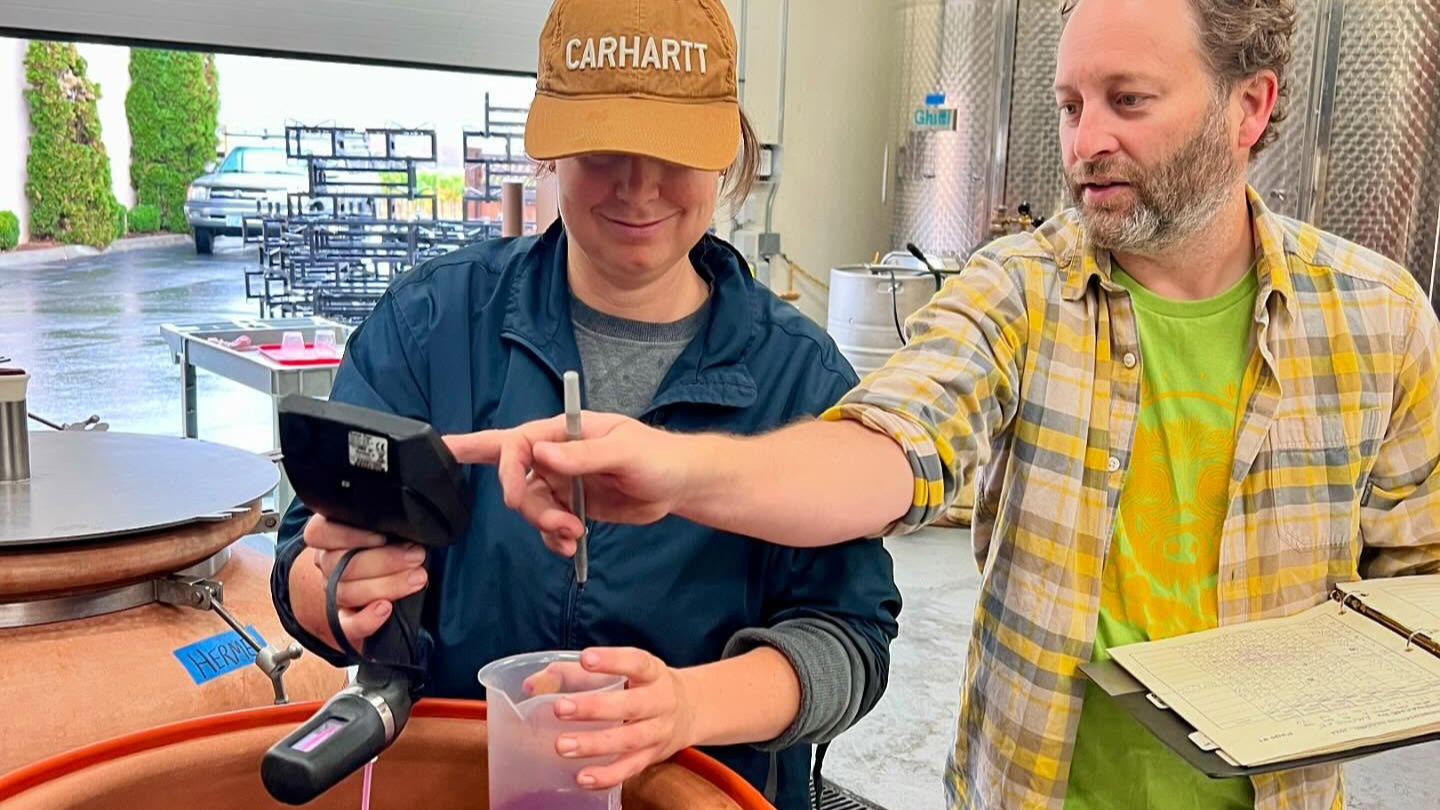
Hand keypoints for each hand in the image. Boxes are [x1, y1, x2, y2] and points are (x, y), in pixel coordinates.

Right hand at [302, 514, 427, 650]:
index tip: (382, 537)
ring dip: (387, 585)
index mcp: (328, 537)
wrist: (382, 587)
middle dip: (385, 560)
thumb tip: (407, 530)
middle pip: (339, 563)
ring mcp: (332, 594)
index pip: (318, 533)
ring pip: (345, 592)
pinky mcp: (344, 622)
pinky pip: (346, 626)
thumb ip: (386, 526)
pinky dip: (367, 619)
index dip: (348, 535)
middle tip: (416, 556)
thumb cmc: (389, 547)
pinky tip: (386, 609)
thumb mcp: (385, 531)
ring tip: (418, 578)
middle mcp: (326, 565)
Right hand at [444, 413, 695, 555]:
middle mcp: (558, 456)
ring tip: (574, 535)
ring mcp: (564, 482)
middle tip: (548, 520)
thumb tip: (541, 454)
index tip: (513, 494)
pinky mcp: (573, 506)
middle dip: (522, 501)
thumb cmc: (659, 457)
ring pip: (532, 506)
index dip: (504, 465)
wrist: (680, 485)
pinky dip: (553, 538)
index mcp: (566, 432)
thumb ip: (584, 454)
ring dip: (545, 525)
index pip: (518, 442)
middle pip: (516, 477)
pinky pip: (548, 525)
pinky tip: (571, 546)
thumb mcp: (625, 452)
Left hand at [533, 648, 696, 790]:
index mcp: (653, 672)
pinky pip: (630, 769)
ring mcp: (658, 732)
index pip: (636, 662)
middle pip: (630, 705)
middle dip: (594, 707)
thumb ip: (574, 673)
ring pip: (628, 740)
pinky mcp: (652, 757)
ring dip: (594, 744)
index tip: (586, 658)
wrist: (691, 710)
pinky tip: (582, 777)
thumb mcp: (621, 670)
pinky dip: (607, 775)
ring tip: (561, 745)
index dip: (612, 660)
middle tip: (560, 708)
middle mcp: (660, 701)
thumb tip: (530, 685)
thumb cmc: (642, 686)